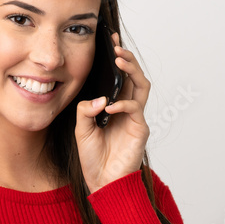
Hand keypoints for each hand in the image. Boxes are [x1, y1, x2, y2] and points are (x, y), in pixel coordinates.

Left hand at [75, 32, 149, 193]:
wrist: (102, 183)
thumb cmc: (93, 158)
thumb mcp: (81, 129)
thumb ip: (86, 110)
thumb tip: (100, 98)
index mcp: (114, 106)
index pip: (120, 77)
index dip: (118, 58)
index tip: (110, 40)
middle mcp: (127, 109)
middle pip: (135, 76)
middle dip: (127, 59)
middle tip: (116, 47)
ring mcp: (135, 118)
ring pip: (142, 86)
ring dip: (132, 71)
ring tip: (119, 61)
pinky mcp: (140, 130)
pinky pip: (135, 110)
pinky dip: (123, 104)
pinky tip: (110, 106)